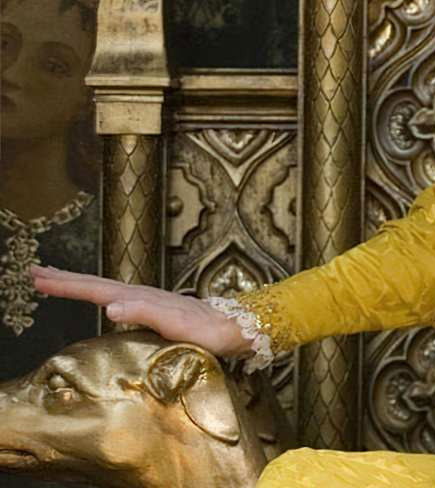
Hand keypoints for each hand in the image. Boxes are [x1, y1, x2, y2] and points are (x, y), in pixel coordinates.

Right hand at [29, 264, 252, 358]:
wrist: (233, 328)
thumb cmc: (206, 330)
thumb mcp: (174, 323)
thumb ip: (143, 312)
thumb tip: (109, 307)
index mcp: (139, 298)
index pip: (95, 289)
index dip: (66, 285)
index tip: (39, 278)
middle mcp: (140, 295)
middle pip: (95, 284)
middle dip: (65, 278)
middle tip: (34, 271)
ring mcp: (147, 300)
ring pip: (104, 288)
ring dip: (78, 283)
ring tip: (54, 279)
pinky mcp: (153, 309)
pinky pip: (117, 297)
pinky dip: (99, 294)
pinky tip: (97, 298)